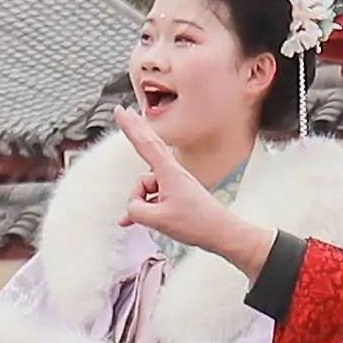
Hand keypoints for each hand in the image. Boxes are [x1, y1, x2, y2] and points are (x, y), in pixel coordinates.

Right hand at [108, 105, 263, 270]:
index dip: (130, 126)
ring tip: (156, 219)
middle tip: (122, 111)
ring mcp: (173, 182)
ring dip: (141, 203)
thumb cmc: (196, 223)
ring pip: (145, 187)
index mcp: (169, 172)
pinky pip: (151, 197)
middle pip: (146, 148)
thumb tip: (132, 207)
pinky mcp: (175, 194)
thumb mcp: (157, 219)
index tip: (121, 111)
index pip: (144, 143)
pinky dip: (142, 207)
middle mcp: (171, 172)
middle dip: (133, 130)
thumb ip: (136, 210)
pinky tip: (129, 221)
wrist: (222, 232)